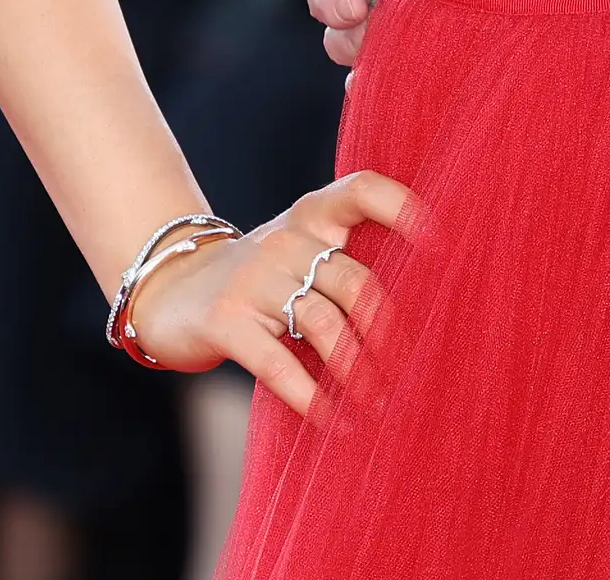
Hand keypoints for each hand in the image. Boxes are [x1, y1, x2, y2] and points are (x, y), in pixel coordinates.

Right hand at [121, 169, 414, 413]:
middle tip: (408, 376)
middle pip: (356, 282)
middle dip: (387, 335)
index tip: (441, 244)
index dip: (403, 208)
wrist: (168, 292)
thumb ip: (346, 265)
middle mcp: (285, 239)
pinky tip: (331, 419)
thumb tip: (422, 313)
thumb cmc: (259, 281)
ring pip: (324, 324)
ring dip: (357, 372)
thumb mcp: (299, 255)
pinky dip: (310, 396)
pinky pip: (278, 362)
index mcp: (311, 216)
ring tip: (375, 405)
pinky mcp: (226, 320)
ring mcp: (253, 278)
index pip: (362, 190)